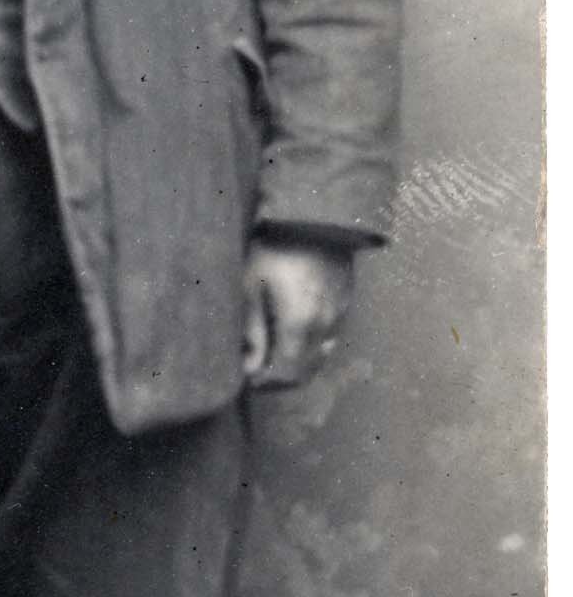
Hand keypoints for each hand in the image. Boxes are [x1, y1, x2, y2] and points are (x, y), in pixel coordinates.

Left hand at [242, 237, 354, 390]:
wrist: (315, 215)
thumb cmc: (274, 248)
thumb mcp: (252, 285)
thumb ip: (252, 329)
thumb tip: (249, 366)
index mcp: (301, 325)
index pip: (288, 373)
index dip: (267, 382)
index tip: (249, 377)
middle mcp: (326, 326)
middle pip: (307, 368)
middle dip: (282, 375)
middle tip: (258, 366)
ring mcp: (341, 313)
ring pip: (323, 353)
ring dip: (300, 359)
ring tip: (276, 349)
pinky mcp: (347, 300)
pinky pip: (332, 334)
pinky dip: (314, 342)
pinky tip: (296, 328)